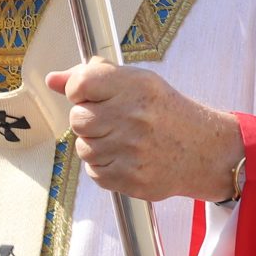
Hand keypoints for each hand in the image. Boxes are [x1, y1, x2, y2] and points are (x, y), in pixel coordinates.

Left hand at [45, 60, 244, 204]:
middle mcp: (133, 117)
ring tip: (123, 140)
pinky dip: (104, 166)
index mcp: (135, 87)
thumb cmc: (164, 112)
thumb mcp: (137, 82)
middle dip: (89, 120)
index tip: (90, 95)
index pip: (80, 84)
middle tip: (113, 121)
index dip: (78, 90)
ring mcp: (132, 150)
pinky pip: (94, 171)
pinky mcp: (130, 178)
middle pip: (77, 119)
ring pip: (83, 147)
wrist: (204, 151)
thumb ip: (93, 77)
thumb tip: (52, 80)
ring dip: (96, 144)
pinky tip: (125, 157)